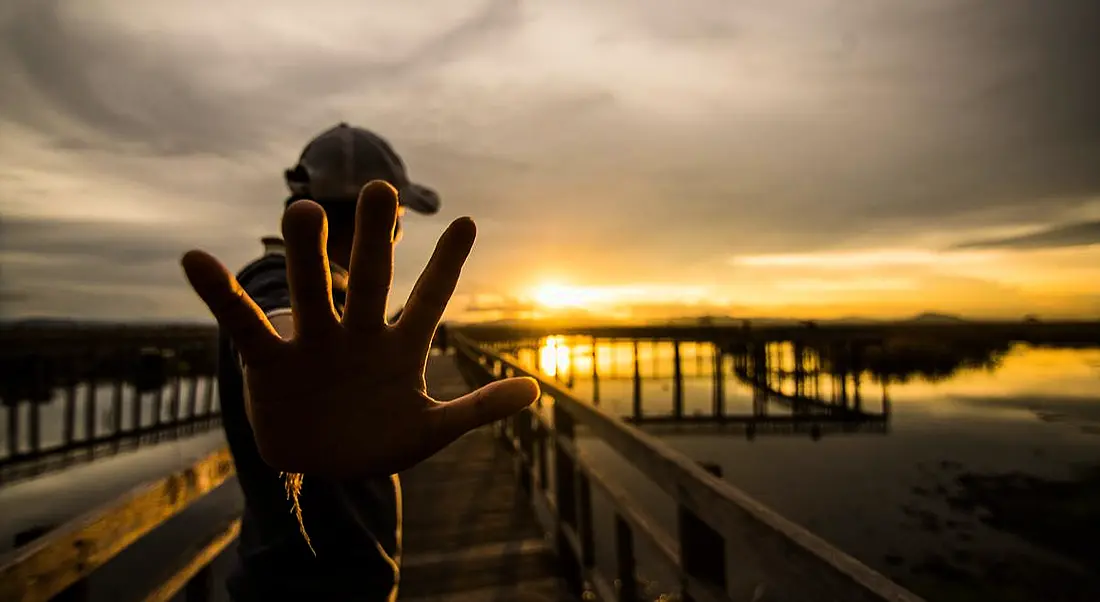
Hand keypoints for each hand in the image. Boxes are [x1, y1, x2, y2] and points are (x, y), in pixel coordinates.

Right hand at [180, 181, 539, 477]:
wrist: (320, 468)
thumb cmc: (378, 440)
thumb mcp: (432, 431)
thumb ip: (477, 410)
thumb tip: (534, 390)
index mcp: (399, 347)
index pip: (428, 298)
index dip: (446, 264)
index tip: (467, 221)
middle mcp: (357, 333)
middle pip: (369, 280)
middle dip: (374, 240)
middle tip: (382, 190)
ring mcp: (313, 343)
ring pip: (311, 292)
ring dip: (307, 256)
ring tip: (304, 210)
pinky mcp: (269, 363)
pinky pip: (242, 325)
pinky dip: (219, 296)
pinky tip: (194, 258)